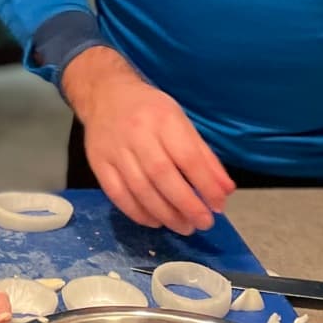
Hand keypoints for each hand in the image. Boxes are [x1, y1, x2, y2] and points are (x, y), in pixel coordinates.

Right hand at [63, 47, 233, 234]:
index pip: (187, 157)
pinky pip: (117, 194)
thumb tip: (224, 190)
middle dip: (187, 204)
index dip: (205, 184)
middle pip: (162, 175)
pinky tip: (155, 221)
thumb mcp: (181, 122)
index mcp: (163, 119)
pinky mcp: (98, 164)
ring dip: (165, 214)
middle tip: (204, 223)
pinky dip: (137, 213)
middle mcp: (137, 134)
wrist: (105, 95)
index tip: (219, 205)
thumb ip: (203, 156)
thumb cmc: (149, 111)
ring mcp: (115, 150)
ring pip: (140, 189)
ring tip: (184, 227)